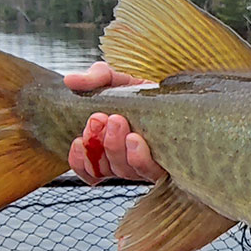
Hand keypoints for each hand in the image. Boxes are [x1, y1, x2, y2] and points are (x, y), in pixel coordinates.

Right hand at [64, 63, 165, 183]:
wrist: (179, 91)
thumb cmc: (143, 92)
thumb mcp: (116, 80)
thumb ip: (94, 78)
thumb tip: (70, 81)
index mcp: (110, 148)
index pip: (88, 168)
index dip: (79, 160)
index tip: (79, 140)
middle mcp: (128, 161)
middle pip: (106, 168)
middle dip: (99, 143)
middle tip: (101, 118)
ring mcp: (148, 163)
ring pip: (124, 171)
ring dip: (115, 147)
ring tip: (117, 120)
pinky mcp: (170, 163)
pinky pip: (150, 172)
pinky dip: (138, 158)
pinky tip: (134, 140)